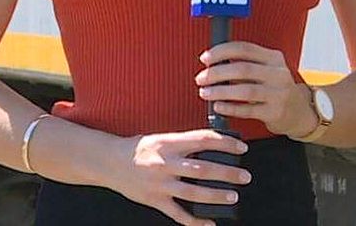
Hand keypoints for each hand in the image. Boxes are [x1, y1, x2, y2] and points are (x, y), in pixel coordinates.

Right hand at [105, 130, 251, 225]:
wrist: (110, 162)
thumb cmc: (140, 148)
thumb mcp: (162, 138)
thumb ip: (185, 143)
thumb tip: (214, 147)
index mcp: (169, 143)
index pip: (203, 140)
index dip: (225, 144)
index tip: (242, 148)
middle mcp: (165, 163)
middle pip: (201, 169)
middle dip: (226, 173)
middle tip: (245, 176)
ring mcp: (160, 184)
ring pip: (192, 192)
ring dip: (215, 196)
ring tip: (233, 197)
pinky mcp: (154, 200)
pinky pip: (177, 214)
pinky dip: (194, 221)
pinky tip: (209, 223)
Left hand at [195, 41, 318, 137]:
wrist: (299, 111)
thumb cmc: (275, 88)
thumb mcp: (267, 70)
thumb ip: (246, 63)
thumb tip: (214, 62)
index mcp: (273, 58)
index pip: (244, 48)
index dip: (221, 52)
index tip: (205, 58)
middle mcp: (278, 73)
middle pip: (242, 69)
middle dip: (217, 73)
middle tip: (201, 78)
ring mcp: (278, 94)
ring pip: (244, 90)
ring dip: (220, 91)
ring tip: (205, 93)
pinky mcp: (275, 112)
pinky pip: (248, 110)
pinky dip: (230, 108)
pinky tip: (218, 106)